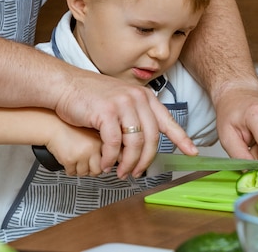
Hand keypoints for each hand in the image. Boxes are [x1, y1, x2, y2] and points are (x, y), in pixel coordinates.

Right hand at [45, 123, 102, 176]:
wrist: (55, 126)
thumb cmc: (71, 130)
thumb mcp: (91, 134)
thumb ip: (100, 146)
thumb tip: (106, 161)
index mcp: (100, 142)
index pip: (108, 161)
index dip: (103, 164)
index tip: (99, 164)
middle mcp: (92, 148)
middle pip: (97, 170)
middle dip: (91, 170)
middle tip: (86, 164)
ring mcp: (81, 155)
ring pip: (84, 173)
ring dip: (79, 170)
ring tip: (76, 160)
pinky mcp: (69, 160)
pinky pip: (72, 172)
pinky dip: (69, 169)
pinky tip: (69, 160)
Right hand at [53, 70, 197, 178]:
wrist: (65, 85)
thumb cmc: (90, 96)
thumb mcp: (121, 101)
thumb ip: (135, 116)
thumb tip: (144, 142)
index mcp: (145, 97)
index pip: (167, 121)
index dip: (181, 138)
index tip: (192, 152)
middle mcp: (137, 98)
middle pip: (152, 138)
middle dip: (145, 160)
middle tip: (136, 172)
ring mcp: (123, 104)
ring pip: (135, 143)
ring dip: (128, 162)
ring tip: (121, 171)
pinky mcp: (107, 112)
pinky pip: (114, 144)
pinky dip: (111, 158)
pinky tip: (106, 163)